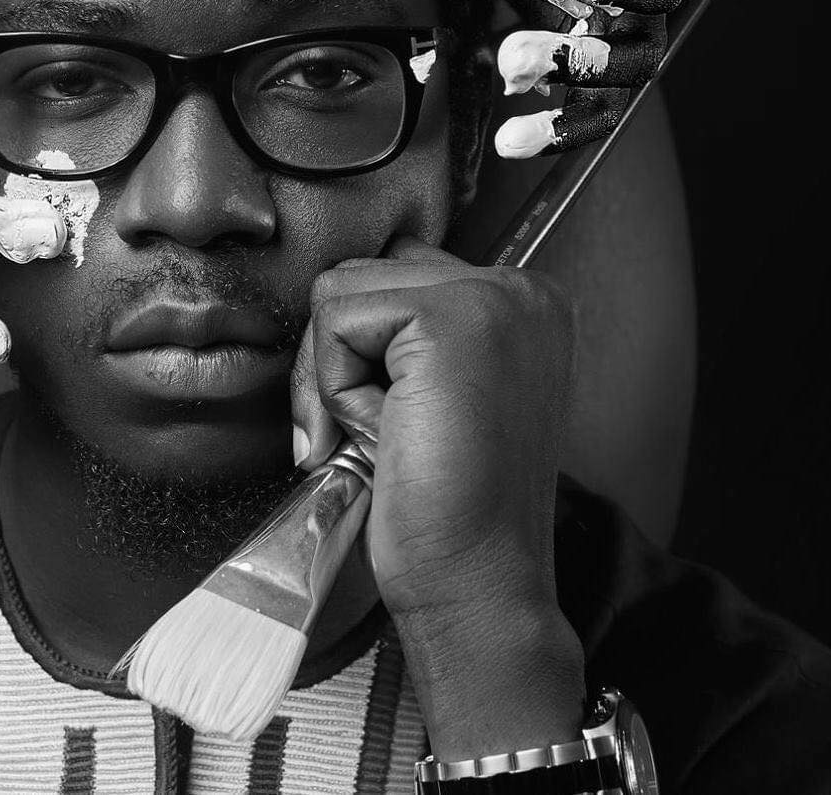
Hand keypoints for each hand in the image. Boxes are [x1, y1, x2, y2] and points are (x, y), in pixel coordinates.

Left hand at [291, 238, 584, 756]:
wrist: (477, 583)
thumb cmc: (447, 505)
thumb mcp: (431, 389)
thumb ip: (404, 330)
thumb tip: (335, 292)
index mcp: (522, 303)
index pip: (394, 273)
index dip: (360, 348)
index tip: (386, 419)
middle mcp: (518, 289)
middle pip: (360, 275)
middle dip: (337, 358)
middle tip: (376, 436)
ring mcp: (491, 298)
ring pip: (339, 292)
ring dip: (337, 374)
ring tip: (391, 435)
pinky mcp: (449, 320)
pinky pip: (335, 321)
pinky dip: (337, 387)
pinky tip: (389, 435)